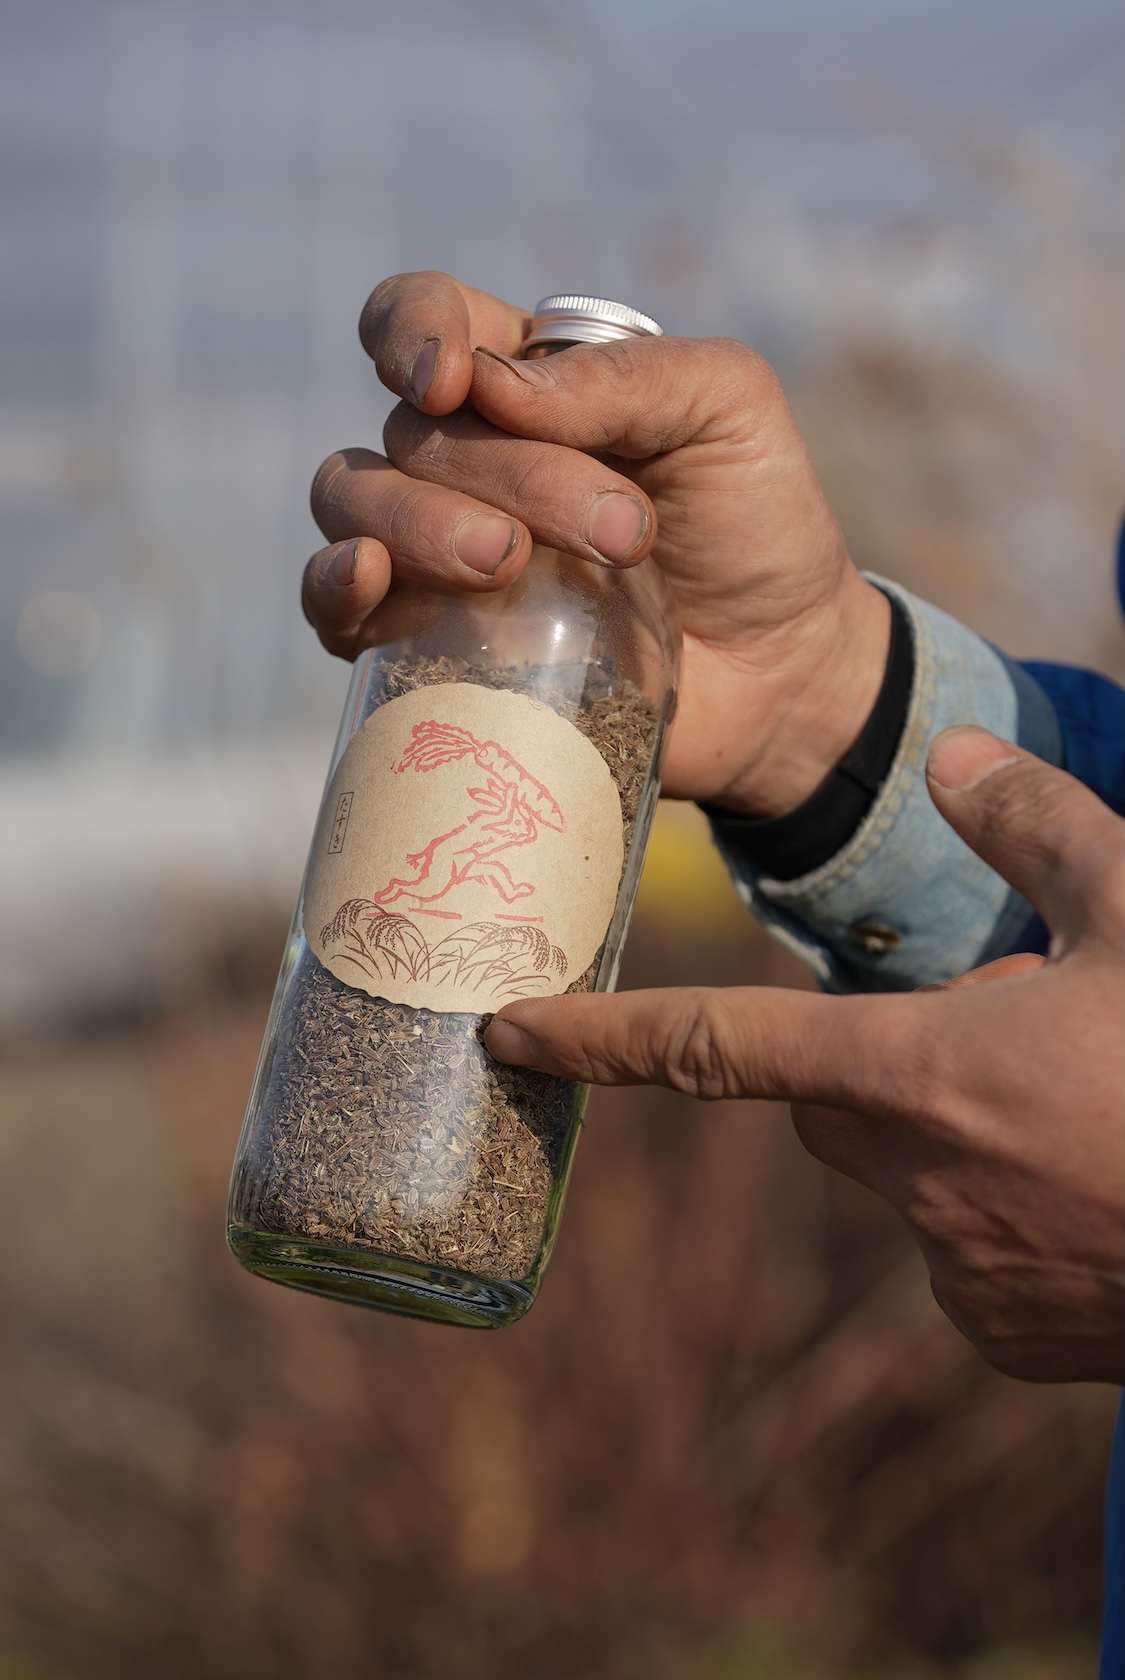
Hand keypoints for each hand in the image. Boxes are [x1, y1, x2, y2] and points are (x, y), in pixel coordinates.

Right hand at [302, 271, 889, 815]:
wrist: (779, 670)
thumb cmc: (755, 525)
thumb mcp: (726, 410)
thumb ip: (625, 375)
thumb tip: (487, 387)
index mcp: (523, 382)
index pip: (421, 318)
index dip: (412, 330)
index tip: (452, 379)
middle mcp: (463, 461)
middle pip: (415, 431)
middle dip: (508, 474)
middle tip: (616, 530)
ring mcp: (435, 554)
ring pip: (355, 502)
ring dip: (419, 523)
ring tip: (509, 565)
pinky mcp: (425, 646)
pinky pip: (331, 607)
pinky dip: (332, 585)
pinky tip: (366, 579)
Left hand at [485, 729, 1124, 1383]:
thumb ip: (1034, 824)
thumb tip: (950, 760)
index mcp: (918, 1073)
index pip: (713, 1045)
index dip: (598, 1037)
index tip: (506, 1033)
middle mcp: (914, 1182)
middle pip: (823, 1098)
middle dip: (868, 1054)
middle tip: (1006, 1018)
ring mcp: (960, 1272)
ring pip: (902, 1168)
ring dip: (951, 1127)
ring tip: (1078, 1099)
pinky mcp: (1008, 1335)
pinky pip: (964, 1247)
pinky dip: (999, 1202)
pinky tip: (1098, 1176)